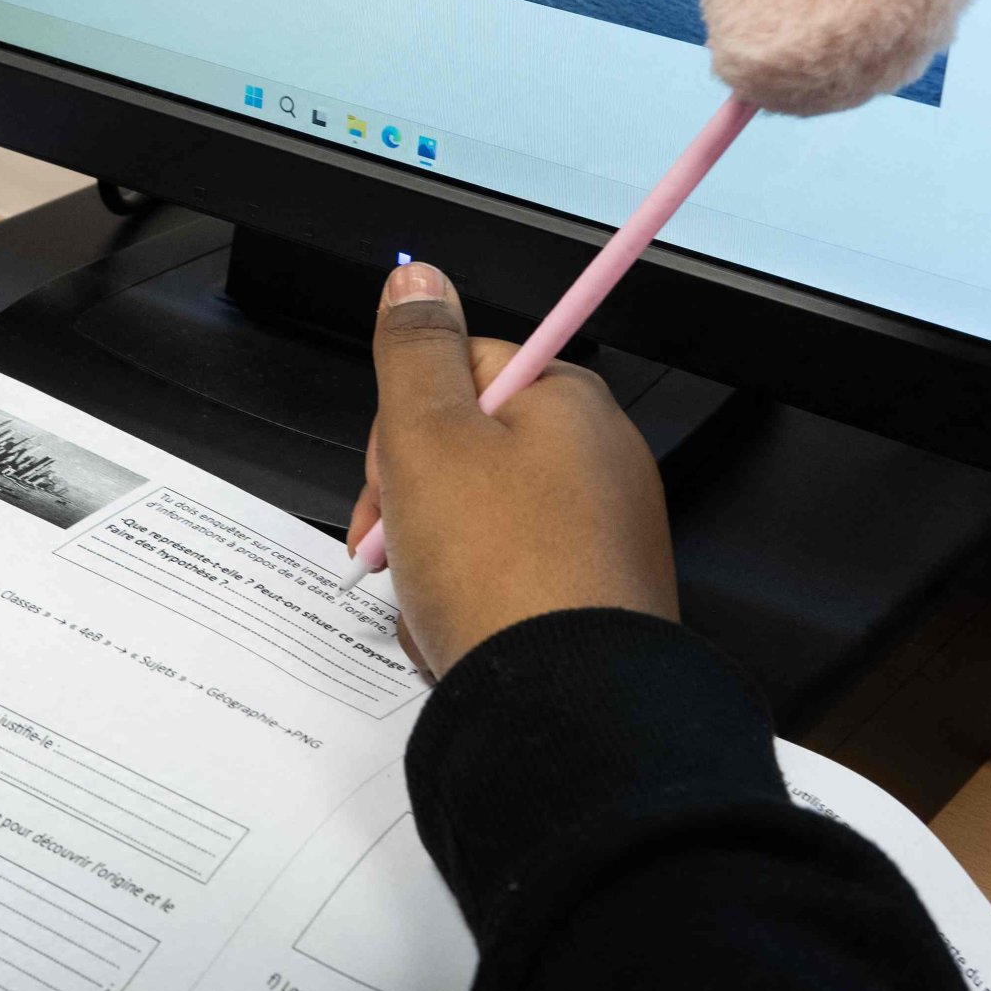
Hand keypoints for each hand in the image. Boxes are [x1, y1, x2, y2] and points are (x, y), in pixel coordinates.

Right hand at [349, 259, 674, 679]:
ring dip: (433, 562)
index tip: (389, 470)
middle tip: (397, 543)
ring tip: (433, 602)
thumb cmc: (505, 573)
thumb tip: (418, 281)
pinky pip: (506, 585)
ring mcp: (600, 535)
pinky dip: (471, 608)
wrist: (566, 709)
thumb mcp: (428, 438)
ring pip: (477, 525)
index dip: (405, 424)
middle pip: (466, 452)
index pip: (461, 371)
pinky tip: (459, 635)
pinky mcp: (593, 601)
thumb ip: (415, 351)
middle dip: (412, 501)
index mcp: (568, 402)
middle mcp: (598, 460)